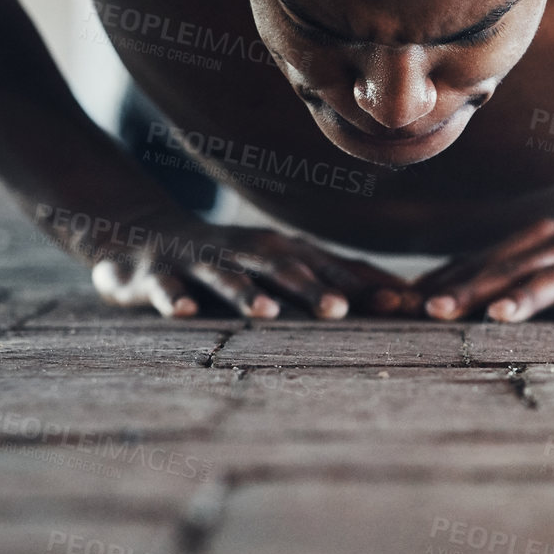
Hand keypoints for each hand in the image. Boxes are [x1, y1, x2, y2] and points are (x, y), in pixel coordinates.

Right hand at [79, 208, 410, 319]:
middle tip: (341, 309)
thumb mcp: (282, 268)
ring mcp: (202, 262)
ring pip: (227, 278)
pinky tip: (184, 313)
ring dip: (245, 294)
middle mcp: (247, 252)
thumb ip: (337, 281)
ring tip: (266, 313)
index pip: (331, 269)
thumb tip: (409, 298)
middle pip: (284, 271)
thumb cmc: (230, 261)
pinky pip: (167, 290)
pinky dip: (175, 300)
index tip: (403, 306)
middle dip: (312, 289)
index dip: (365, 286)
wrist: (145, 239)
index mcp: (282, 252)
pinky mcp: (160, 276)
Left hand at [401, 204, 553, 323]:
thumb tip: (429, 299)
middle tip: (431, 311)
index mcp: (532, 243)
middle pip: (509, 270)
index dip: (439, 285)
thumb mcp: (546, 269)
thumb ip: (498, 282)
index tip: (396, 306)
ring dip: (528, 296)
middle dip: (470, 290)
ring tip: (498, 316)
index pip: (477, 266)